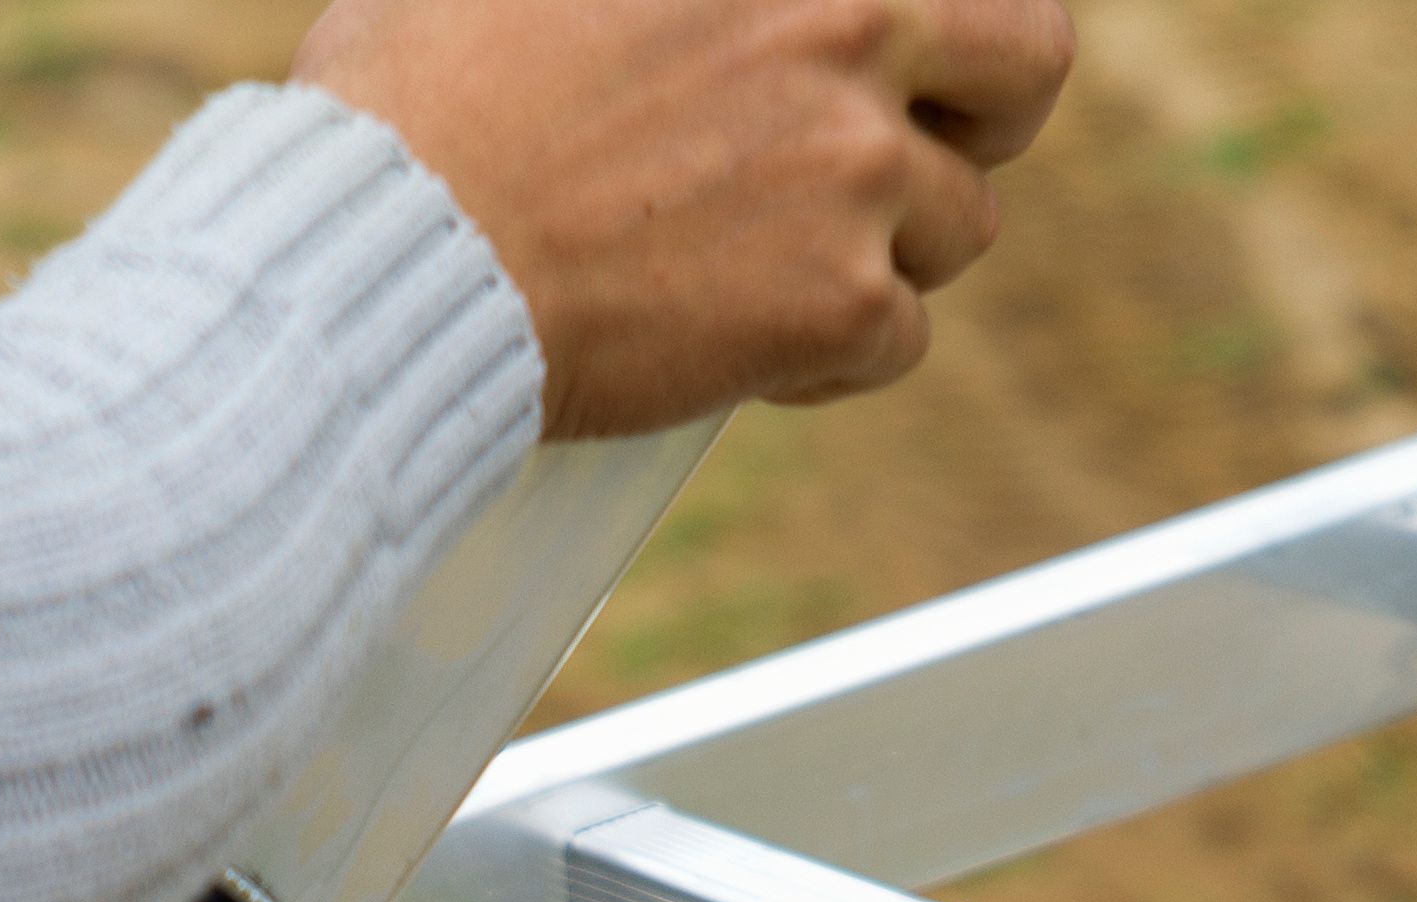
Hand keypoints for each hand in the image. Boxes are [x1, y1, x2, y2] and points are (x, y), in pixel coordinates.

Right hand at [297, 0, 1072, 439]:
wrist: (389, 255)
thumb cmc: (421, 99)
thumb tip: (699, 18)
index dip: (928, 22)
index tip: (900, 58)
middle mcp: (848, 18)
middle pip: (1027, 58)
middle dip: (983, 112)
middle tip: (911, 150)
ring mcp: (854, 162)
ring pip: (957, 222)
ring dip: (879, 249)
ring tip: (757, 263)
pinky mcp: (838, 297)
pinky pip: (894, 337)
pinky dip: (824, 354)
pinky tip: (729, 338)